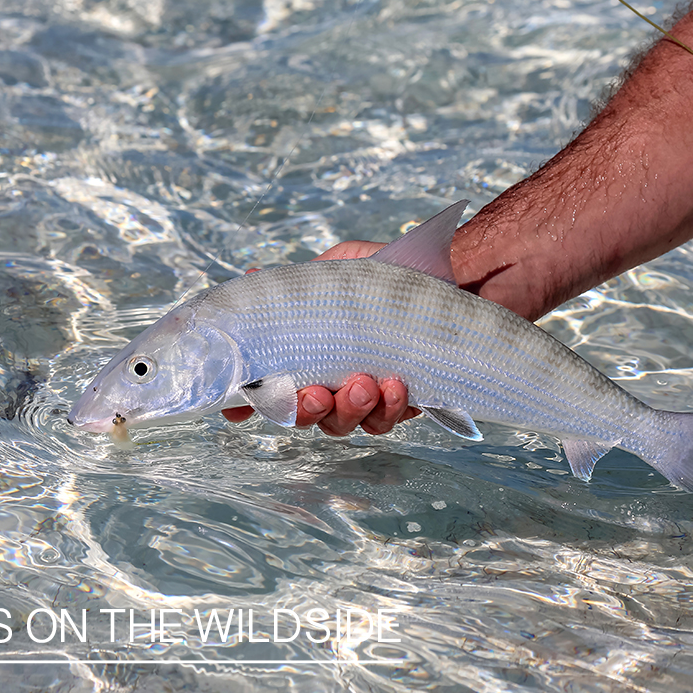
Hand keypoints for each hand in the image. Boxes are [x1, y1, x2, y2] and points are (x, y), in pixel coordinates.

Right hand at [221, 241, 420, 434]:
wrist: (456, 275)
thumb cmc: (392, 274)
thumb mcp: (340, 268)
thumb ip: (298, 284)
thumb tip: (251, 278)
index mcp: (310, 352)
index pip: (271, 385)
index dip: (250, 402)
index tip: (236, 409)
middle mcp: (332, 380)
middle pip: (303, 415)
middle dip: (305, 409)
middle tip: (316, 393)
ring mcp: (367, 396)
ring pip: (342, 424)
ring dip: (348, 410)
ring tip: (364, 385)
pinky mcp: (404, 403)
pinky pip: (386, 420)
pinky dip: (389, 408)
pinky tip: (395, 386)